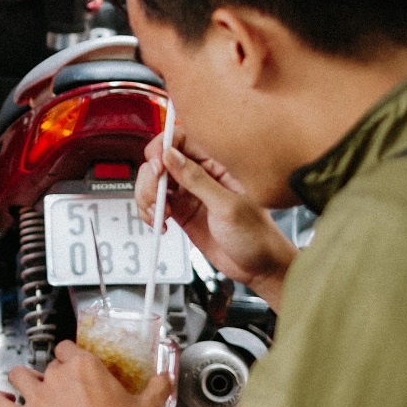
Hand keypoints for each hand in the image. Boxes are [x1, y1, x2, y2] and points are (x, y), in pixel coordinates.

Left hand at [0, 340, 170, 406]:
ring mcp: (37, 398)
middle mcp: (57, 377)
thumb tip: (165, 378)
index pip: (66, 348)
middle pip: (48, 365)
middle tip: (63, 392)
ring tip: (30, 389)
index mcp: (85, 367)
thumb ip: (157, 388)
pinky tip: (3, 400)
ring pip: (18, 375)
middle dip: (54, 376)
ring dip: (23, 380)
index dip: (70, 357)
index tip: (75, 366)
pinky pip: (0, 403)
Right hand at [136, 135, 296, 309]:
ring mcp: (189, 192)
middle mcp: (202, 173)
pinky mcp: (181, 210)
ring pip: (154, 182)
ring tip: (159, 214)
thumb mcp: (227, 206)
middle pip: (161, 160)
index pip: (182, 139)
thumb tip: (171, 156)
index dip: (163, 147)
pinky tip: (160, 223)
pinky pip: (155, 203)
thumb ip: (197, 180)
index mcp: (219, 163)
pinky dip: (149, 212)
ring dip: (148, 197)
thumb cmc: (257, 236)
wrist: (258, 267)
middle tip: (157, 196)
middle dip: (151, 177)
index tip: (156, 165)